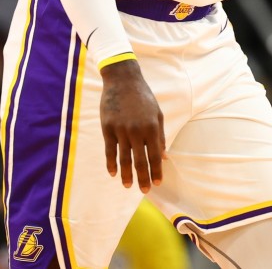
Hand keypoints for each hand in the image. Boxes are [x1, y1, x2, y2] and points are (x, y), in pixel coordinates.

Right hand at [100, 59, 165, 191]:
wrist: (123, 80)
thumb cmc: (143, 97)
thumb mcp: (157, 114)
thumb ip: (160, 136)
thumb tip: (164, 157)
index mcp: (152, 127)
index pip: (155, 155)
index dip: (156, 170)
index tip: (158, 183)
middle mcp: (137, 130)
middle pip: (140, 160)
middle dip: (143, 177)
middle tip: (145, 190)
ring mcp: (121, 130)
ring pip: (124, 158)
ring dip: (126, 174)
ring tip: (128, 186)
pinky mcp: (108, 128)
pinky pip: (109, 150)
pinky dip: (111, 164)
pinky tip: (113, 173)